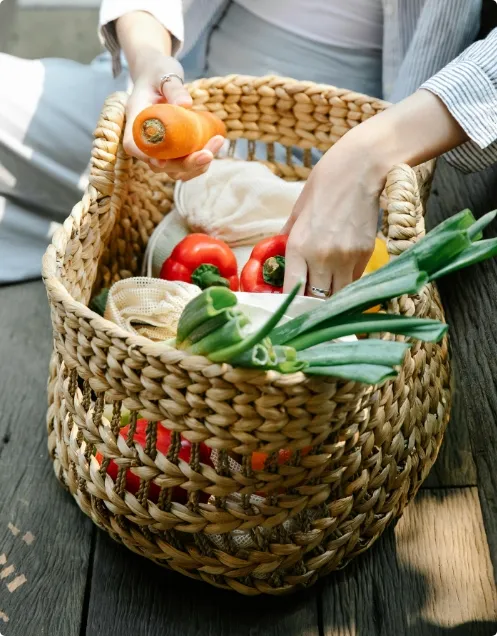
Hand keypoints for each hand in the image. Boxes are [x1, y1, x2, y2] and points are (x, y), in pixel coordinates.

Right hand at [123, 50, 223, 180]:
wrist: (158, 75)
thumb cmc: (158, 72)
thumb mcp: (164, 73)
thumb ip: (173, 87)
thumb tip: (186, 104)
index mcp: (136, 120)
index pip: (133, 146)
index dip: (146, 157)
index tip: (162, 162)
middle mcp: (146, 140)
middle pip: (159, 165)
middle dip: (186, 164)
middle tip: (209, 153)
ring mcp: (160, 149)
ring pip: (175, 170)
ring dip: (197, 165)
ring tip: (217, 142)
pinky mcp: (173, 151)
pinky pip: (185, 166)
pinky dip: (201, 162)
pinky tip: (215, 144)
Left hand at [282, 132, 382, 296]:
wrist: (361, 168)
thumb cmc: (325, 184)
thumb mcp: (298, 211)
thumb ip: (288, 237)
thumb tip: (277, 256)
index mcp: (299, 246)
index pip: (293, 290)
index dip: (291, 303)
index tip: (289, 306)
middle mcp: (321, 257)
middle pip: (316, 300)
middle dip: (310, 304)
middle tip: (307, 304)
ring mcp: (346, 259)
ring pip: (337, 296)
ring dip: (330, 298)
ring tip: (325, 295)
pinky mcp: (365, 255)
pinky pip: (353, 282)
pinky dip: (346, 284)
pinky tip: (341, 277)